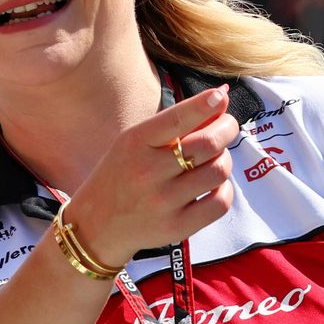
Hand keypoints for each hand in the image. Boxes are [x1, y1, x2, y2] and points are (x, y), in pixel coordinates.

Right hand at [69, 85, 238, 264]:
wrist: (96, 225)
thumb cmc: (120, 176)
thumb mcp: (134, 143)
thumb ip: (173, 124)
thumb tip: (220, 100)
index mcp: (135, 143)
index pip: (177, 119)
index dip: (205, 105)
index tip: (220, 97)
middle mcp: (148, 171)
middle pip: (209, 144)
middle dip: (227, 130)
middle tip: (226, 127)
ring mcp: (163, 202)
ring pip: (218, 171)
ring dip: (224, 160)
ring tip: (214, 160)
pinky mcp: (176, 227)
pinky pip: (220, 203)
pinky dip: (224, 189)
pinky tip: (213, 186)